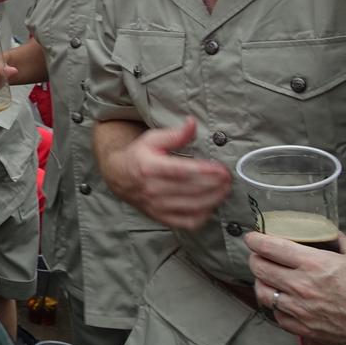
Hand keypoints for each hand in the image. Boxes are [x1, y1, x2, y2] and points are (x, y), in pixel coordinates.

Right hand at [100, 118, 229, 228]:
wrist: (117, 176)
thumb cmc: (138, 156)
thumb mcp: (152, 139)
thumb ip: (175, 134)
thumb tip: (193, 123)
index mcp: (149, 167)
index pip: (181, 171)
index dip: (204, 171)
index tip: (221, 169)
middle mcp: (152, 189)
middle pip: (191, 189)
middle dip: (215, 184)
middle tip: (228, 177)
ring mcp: (157, 206)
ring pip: (193, 207)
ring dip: (214, 199)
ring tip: (224, 189)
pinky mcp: (161, 217)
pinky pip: (188, 222)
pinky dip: (204, 215)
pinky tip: (211, 204)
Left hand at [247, 231, 345, 344]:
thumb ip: (337, 241)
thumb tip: (325, 232)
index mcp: (314, 264)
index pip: (269, 247)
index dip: (255, 240)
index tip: (252, 238)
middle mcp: (302, 286)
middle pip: (258, 268)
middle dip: (255, 258)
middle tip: (260, 256)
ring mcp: (301, 310)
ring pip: (262, 293)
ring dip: (262, 283)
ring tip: (269, 279)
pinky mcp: (304, 329)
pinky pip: (277, 316)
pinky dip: (276, 307)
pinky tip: (284, 301)